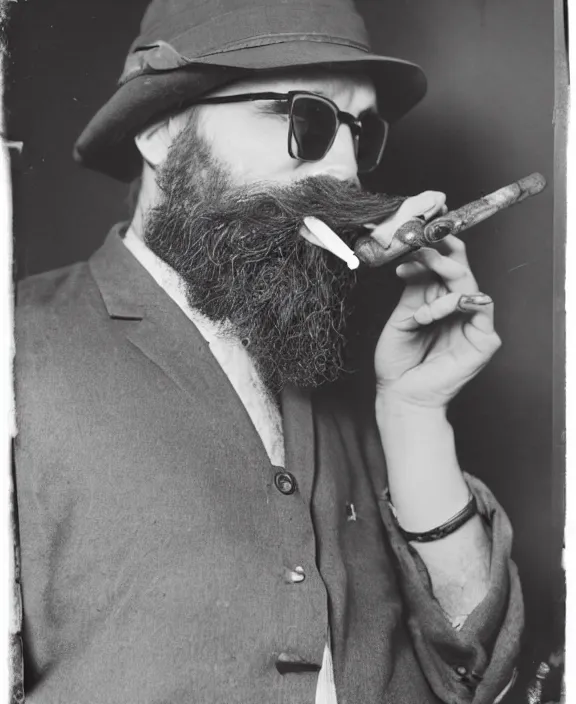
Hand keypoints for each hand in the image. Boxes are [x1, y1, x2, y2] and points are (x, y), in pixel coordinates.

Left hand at [374, 235, 500, 410]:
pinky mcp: (484, 340)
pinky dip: (451, 304)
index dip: (437, 247)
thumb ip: (415, 288)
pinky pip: (478, 307)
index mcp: (439, 301)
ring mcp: (473, 323)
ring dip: (442, 274)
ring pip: (469, 283)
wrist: (399, 394)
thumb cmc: (398, 361)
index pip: (446, 265)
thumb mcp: (401, 316)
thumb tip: (419, 256)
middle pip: (461, 268)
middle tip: (420, 246)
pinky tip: (429, 313)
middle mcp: (458, 308)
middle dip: (440, 253)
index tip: (416, 235)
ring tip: (419, 287)